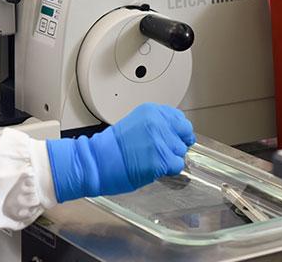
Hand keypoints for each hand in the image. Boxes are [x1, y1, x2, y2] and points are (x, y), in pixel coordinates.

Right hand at [45, 103, 195, 201]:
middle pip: (184, 134)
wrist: (97, 161)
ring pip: (181, 152)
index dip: (177, 131)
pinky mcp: (161, 160)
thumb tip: (173, 133)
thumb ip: (155, 125)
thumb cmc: (110, 147)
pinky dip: (168, 170)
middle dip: (176, 144)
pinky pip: (177, 166)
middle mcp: (158, 123)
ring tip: (151, 159)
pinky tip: (153, 167)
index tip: (173, 136)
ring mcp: (160, 141)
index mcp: (151, 111)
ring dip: (170, 158)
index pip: (179, 118)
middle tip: (162, 151)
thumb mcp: (135, 124)